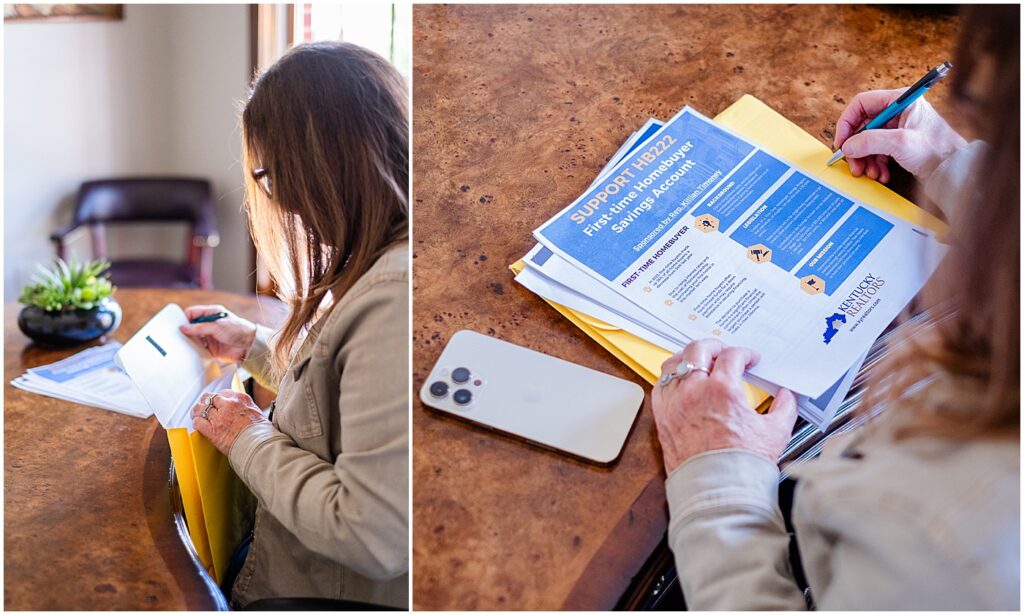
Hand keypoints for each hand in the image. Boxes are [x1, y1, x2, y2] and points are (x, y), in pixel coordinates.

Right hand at [179, 305, 256, 362]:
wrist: (250, 346)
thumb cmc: (238, 330)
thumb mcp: (217, 326)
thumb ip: (199, 328)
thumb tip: (183, 328)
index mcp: (211, 314)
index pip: (192, 313)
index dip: (184, 319)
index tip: (179, 327)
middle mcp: (208, 324)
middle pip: (190, 326)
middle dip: (184, 332)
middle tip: (177, 337)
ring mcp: (209, 336)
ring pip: (193, 338)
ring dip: (188, 342)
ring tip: (182, 346)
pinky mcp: (211, 348)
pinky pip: (198, 349)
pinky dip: (194, 351)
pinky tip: (190, 353)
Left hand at [191, 390, 270, 454]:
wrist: (260, 445)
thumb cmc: (262, 432)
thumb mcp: (256, 412)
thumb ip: (245, 408)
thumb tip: (242, 410)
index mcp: (241, 398)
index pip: (223, 393)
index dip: (218, 399)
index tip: (218, 404)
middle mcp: (228, 404)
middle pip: (209, 397)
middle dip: (205, 402)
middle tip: (204, 408)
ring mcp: (219, 417)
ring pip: (200, 408)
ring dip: (197, 412)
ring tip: (197, 416)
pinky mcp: (212, 430)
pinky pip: (198, 422)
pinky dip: (197, 423)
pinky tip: (199, 426)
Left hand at [652, 339, 796, 473]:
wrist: (717, 489)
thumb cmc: (743, 464)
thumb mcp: (775, 432)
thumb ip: (784, 407)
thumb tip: (787, 395)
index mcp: (722, 390)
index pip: (732, 356)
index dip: (744, 354)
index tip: (750, 359)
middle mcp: (694, 390)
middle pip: (699, 349)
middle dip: (715, 346)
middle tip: (724, 352)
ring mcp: (675, 402)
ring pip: (675, 363)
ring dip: (689, 357)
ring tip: (699, 361)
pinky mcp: (662, 415)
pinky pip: (660, 385)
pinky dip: (671, 378)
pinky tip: (681, 381)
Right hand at [835, 88, 966, 183]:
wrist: (954, 170)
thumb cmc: (937, 150)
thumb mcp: (900, 143)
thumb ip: (870, 141)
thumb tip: (848, 146)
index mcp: (900, 100)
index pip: (861, 104)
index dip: (847, 122)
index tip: (842, 141)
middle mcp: (897, 111)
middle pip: (863, 125)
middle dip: (856, 147)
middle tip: (854, 164)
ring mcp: (897, 128)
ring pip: (868, 141)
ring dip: (865, 159)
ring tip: (870, 173)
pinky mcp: (899, 143)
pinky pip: (878, 152)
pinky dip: (875, 164)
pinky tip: (881, 174)